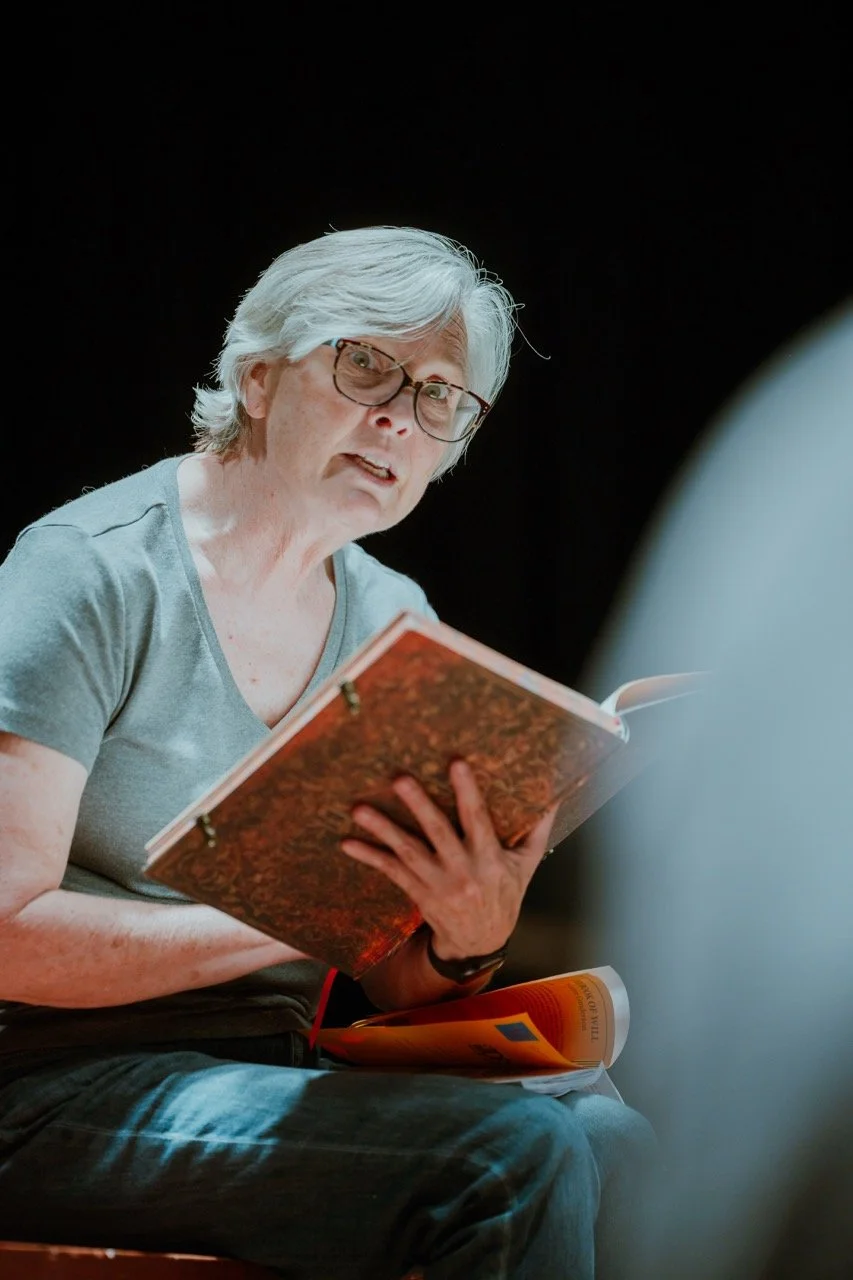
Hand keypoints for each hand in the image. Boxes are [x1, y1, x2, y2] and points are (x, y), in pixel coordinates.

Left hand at [340, 760, 557, 960]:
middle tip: (399, 779)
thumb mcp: (527, 865)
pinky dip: (369, 857)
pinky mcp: (419, 893)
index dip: (467, 791)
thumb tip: (553, 796)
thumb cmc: (505, 895)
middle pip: (437, 832)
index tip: (456, 763)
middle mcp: (463, 871)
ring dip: (382, 829)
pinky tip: (348, 843)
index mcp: (490, 859)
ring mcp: (438, 884)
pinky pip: (391, 872)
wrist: (481, 943)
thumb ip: (537, 830)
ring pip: (408, 852)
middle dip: (418, 805)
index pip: (477, 819)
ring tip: (360, 808)